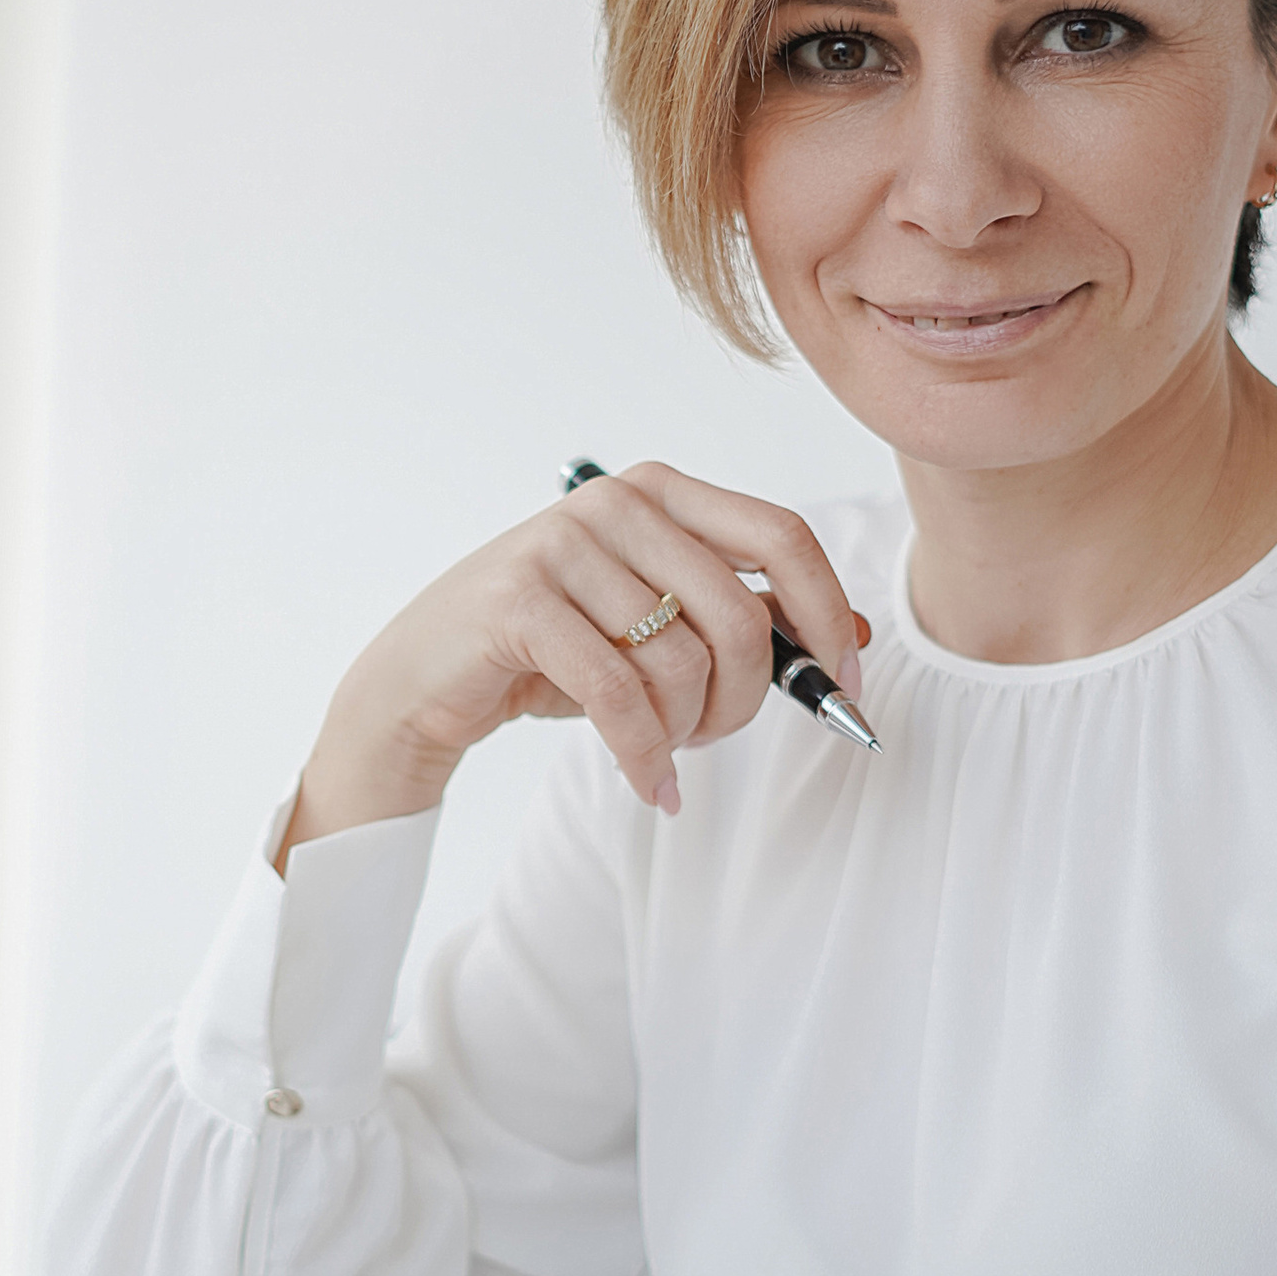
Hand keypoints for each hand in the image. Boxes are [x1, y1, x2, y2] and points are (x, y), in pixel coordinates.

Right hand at [283, 461, 867, 848]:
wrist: (424, 680)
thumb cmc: (550, 653)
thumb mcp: (656, 626)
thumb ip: (746, 618)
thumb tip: (852, 637)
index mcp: (662, 491)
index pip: (783, 538)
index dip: (826, 617)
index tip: (842, 687)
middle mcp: (618, 502)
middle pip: (740, 614)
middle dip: (745, 700)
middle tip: (713, 738)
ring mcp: (563, 544)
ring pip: (681, 663)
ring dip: (684, 732)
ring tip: (660, 751)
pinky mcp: (519, 601)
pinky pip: (620, 696)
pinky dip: (645, 755)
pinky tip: (650, 784)